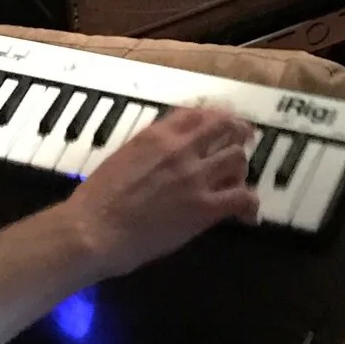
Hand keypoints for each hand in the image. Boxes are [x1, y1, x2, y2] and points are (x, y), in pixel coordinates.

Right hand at [64, 106, 258, 277]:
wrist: (93, 230)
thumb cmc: (95, 202)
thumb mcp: (120, 159)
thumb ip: (146, 151)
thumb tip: (160, 157)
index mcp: (156, 135)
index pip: (197, 113)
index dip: (214, 117)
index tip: (219, 124)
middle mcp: (180, 149)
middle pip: (225, 127)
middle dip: (238, 133)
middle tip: (243, 141)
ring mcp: (195, 177)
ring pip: (238, 158)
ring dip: (241, 170)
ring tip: (237, 182)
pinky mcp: (204, 207)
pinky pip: (243, 198)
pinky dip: (250, 206)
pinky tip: (247, 216)